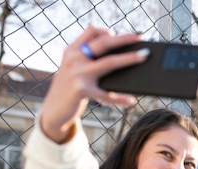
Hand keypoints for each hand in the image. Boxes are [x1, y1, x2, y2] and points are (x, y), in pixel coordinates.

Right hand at [40, 25, 147, 142]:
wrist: (54, 109)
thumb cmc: (71, 87)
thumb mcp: (75, 68)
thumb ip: (89, 57)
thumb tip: (118, 52)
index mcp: (72, 50)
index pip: (91, 31)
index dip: (107, 30)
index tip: (122, 33)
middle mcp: (74, 58)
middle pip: (103, 43)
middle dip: (124, 38)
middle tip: (139, 37)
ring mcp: (78, 74)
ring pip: (109, 63)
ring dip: (129, 59)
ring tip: (143, 57)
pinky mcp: (82, 90)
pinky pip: (106, 94)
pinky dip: (120, 98)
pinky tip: (131, 100)